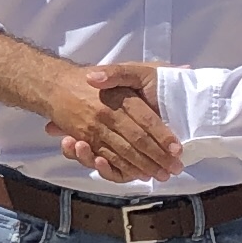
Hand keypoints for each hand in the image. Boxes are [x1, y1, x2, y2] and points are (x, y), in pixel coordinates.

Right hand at [53, 62, 178, 183]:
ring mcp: (95, 129)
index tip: (177, 149)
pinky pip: (106, 158)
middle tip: (175, 168)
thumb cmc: (95, 77)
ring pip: (123, 154)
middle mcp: (108, 114)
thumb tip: (186, 70)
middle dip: (158, 158)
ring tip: (161, 175)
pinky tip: (136, 175)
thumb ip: (154, 69)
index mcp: (121, 96)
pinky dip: (122, 169)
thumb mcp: (125, 67)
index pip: (146, 120)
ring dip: (143, 167)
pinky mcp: (85, 141)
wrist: (56, 84)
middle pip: (137, 141)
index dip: (163, 136)